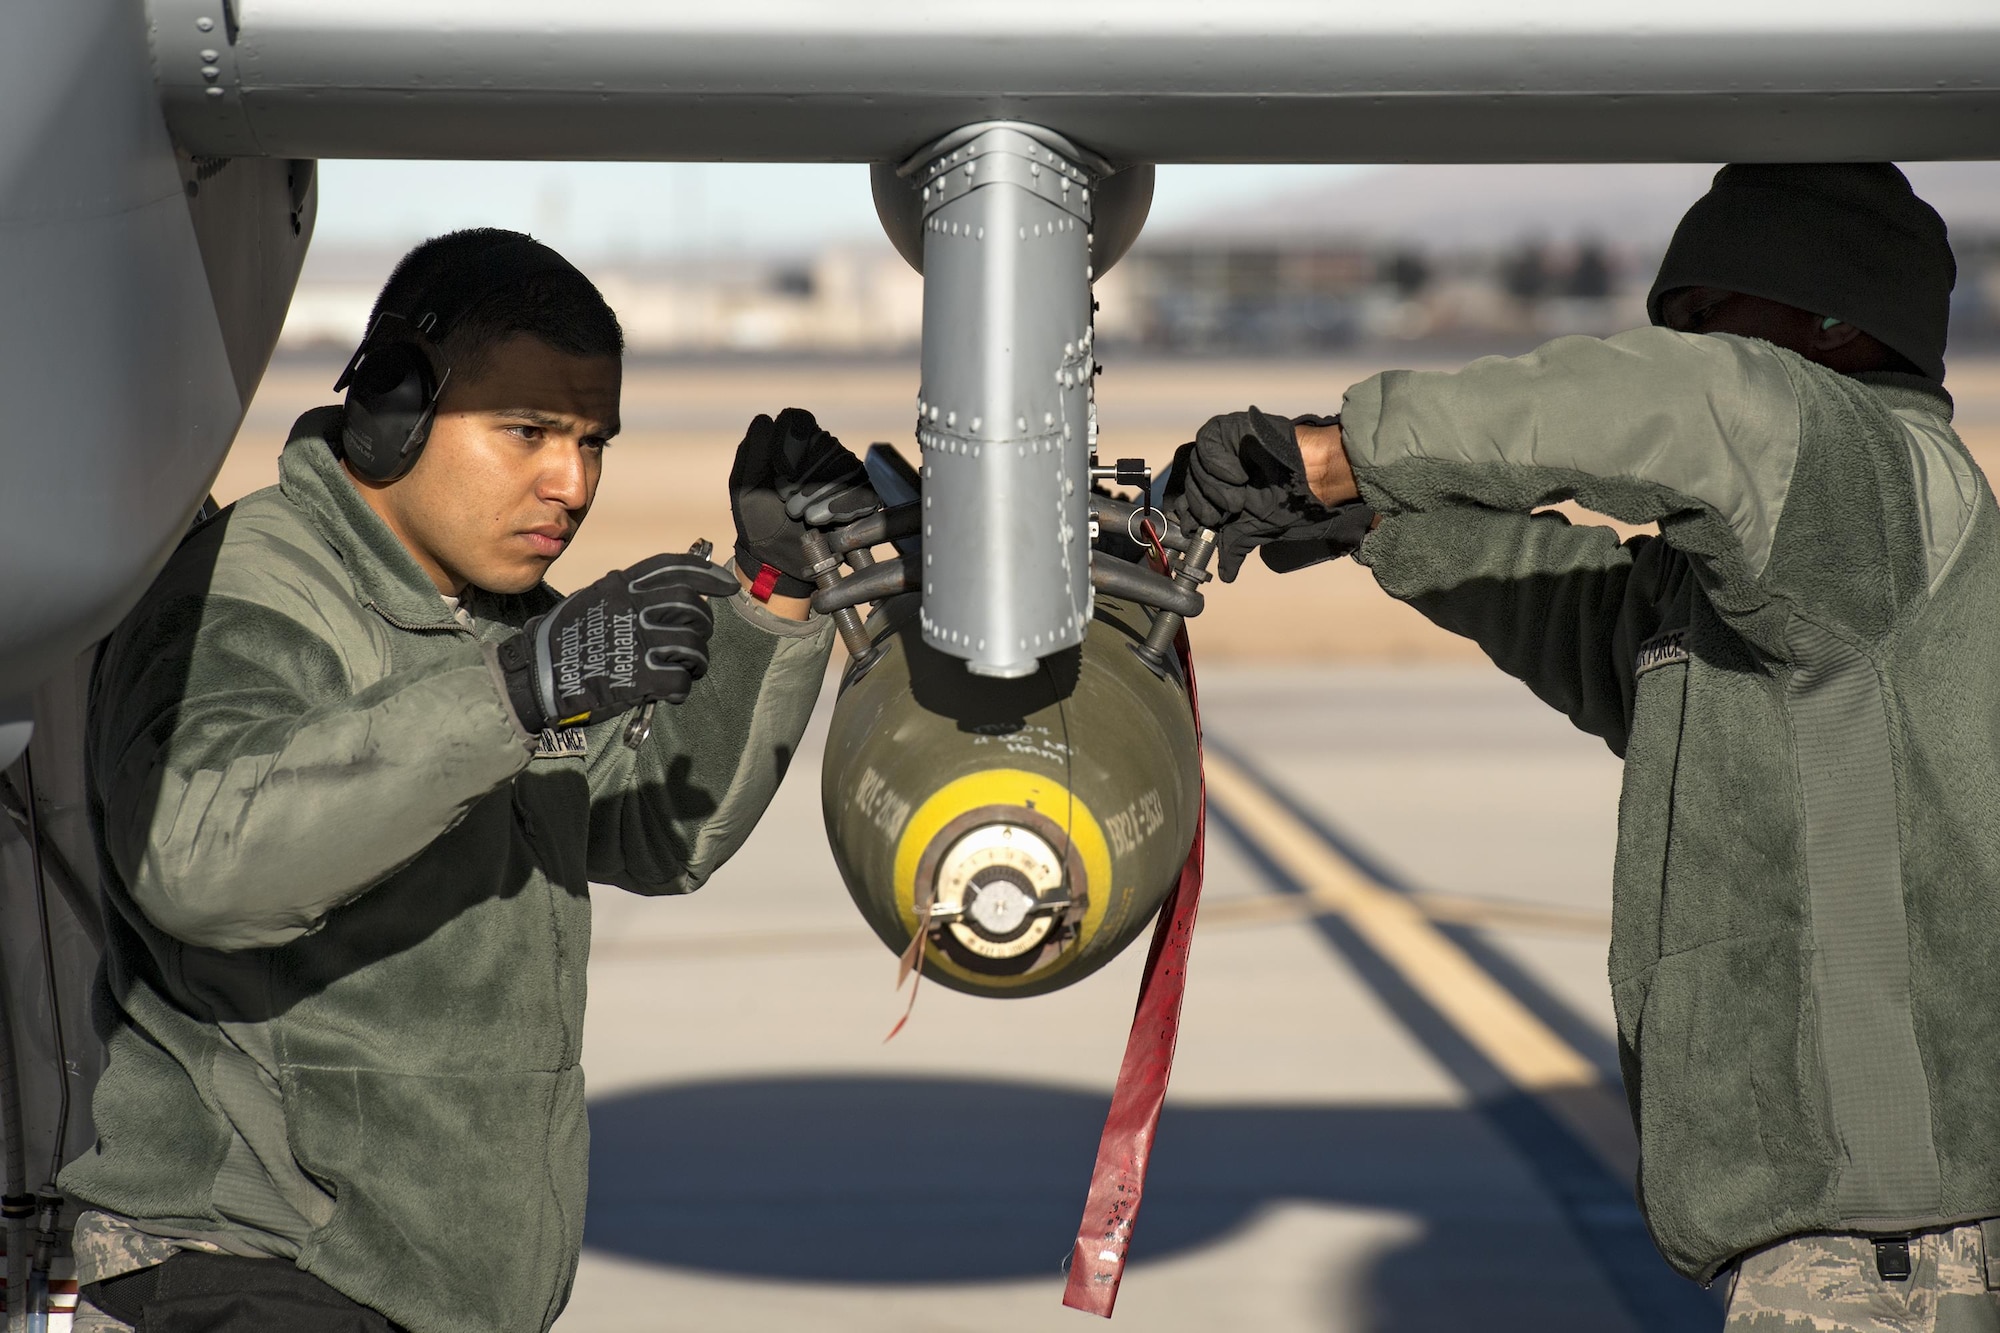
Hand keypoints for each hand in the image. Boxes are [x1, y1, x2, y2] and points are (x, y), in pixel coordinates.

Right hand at [497, 553, 741, 731]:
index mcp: (622, 587)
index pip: (675, 569)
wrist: (536, 675)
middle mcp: (634, 608)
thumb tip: (665, 599)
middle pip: (692, 609)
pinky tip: (670, 691)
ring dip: (696, 661)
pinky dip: (681, 687)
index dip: (707, 575)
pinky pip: (680, 680)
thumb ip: (627, 595)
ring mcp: (638, 642)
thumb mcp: (592, 600)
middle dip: (703, 626)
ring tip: (686, 669)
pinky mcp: (639, 677)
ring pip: (693, 646)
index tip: (727, 586)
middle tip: (696, 639)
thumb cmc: (563, 639)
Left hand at [730, 408, 879, 597]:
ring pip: (843, 465)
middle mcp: (820, 450)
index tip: (779, 472)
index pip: (797, 420)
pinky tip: (821, 520)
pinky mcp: (862, 493)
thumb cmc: (758, 520)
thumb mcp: (744, 485)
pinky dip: (840, 506)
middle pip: (822, 443)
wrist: (779, 557)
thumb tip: (765, 419)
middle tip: (787, 502)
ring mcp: (844, 470)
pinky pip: (862, 489)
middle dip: (803, 477)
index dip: (790, 443)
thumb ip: (752, 450)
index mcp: (789, 442)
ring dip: (819, 494)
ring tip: (802, 515)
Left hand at [1163, 408, 1374, 580]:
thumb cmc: (1287, 501)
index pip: (1185, 502)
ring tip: (1241, 493)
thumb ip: (1234, 548)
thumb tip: (1226, 576)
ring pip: (1196, 468)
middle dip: (1206, 504)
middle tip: (1231, 510)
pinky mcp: (1225, 429)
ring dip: (1216, 488)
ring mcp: (1218, 448)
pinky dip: (1218, 464)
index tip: (1197, 527)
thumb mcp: (1255, 530)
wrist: (1311, 477)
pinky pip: (1206, 444)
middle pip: (1188, 486)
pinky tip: (1238, 476)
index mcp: (1214, 490)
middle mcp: (1212, 469)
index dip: (1189, 516)